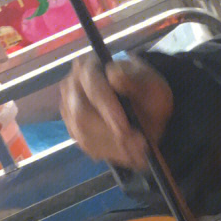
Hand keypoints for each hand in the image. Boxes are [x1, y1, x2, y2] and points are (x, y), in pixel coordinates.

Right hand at [60, 56, 173, 170]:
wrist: (147, 109)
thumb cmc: (147, 91)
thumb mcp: (149, 83)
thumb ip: (133, 78)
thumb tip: (113, 75)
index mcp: (88, 67)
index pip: (91, 85)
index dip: (107, 108)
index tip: (125, 127)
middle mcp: (72, 87)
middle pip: (82, 115)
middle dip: (111, 133)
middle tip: (137, 145)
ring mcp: (70, 110)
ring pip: (84, 134)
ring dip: (114, 147)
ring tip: (139, 150)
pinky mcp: (74, 130)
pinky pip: (88, 146)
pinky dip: (111, 153)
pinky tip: (129, 152)